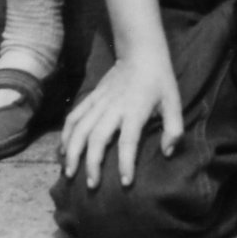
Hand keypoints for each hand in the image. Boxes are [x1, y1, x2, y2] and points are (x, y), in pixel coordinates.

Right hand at [57, 52, 187, 187]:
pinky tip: (62, 151)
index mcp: (135, 111)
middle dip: (92, 163)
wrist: (140, 52)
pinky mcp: (91, 97)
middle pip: (97, 138)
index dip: (126, 163)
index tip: (125, 182)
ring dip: (72, 151)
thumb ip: (174, 129)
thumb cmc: (160, 80)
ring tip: (69, 172)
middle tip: (91, 185)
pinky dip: (65, 134)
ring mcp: (99, 102)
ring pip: (80, 129)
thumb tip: (168, 153)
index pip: (128, 141)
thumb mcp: (174, 103)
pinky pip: (74, 117)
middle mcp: (113, 108)